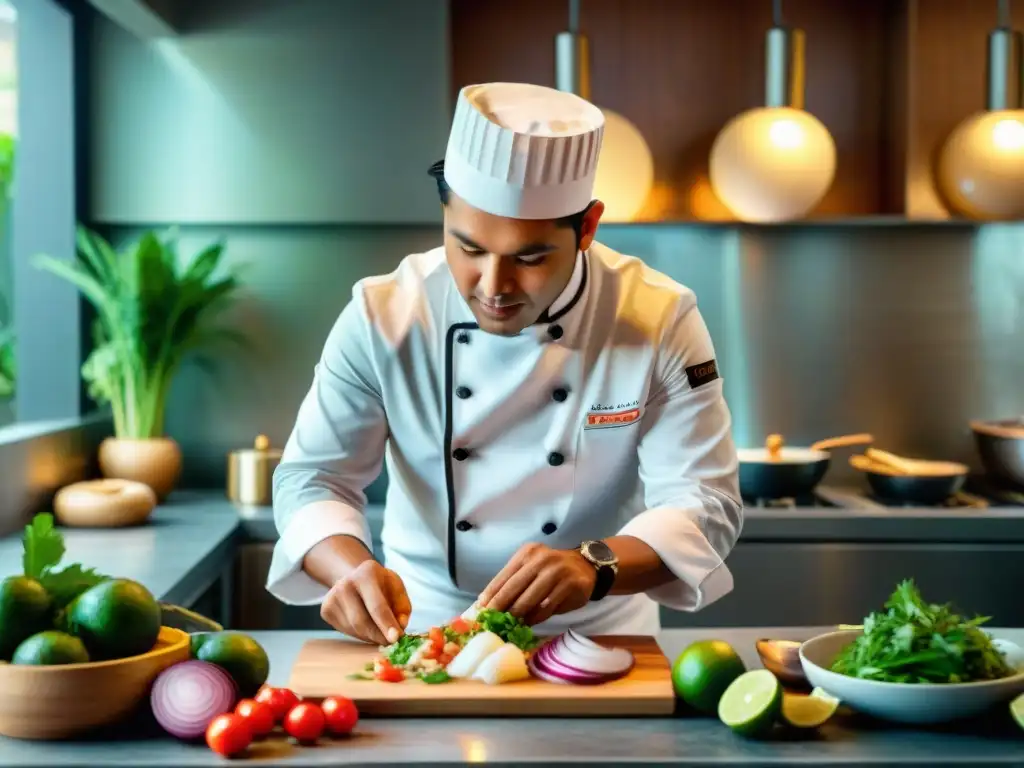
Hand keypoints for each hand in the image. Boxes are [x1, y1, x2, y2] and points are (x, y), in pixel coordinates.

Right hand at [320, 560, 411, 644]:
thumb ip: (402, 607)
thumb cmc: (381, 586)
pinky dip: (359, 634)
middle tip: (390, 642)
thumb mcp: (397, 589)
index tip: (396, 639)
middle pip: (361, 621)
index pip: (377, 605)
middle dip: (378, 635)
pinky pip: (345, 631)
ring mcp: (331, 597)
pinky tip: (365, 624)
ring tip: (379, 630)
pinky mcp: (325, 610)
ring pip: (353, 629)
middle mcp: (345, 583)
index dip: (386, 624)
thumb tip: (400, 627)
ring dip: (370, 636)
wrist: (355, 578)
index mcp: (366, 573)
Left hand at [478, 543, 596, 625]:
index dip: (491, 595)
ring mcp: (557, 570)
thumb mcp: (531, 569)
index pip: (503, 576)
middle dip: (500, 607)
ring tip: (509, 626)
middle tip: (491, 622)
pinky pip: (547, 606)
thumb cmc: (551, 572)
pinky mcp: (571, 584)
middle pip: (514, 587)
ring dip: (518, 615)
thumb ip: (513, 583)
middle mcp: (541, 559)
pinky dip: (536, 617)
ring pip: (530, 598)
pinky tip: (529, 624)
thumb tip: (487, 604)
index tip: (480, 610)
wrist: (585, 566)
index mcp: (527, 553)